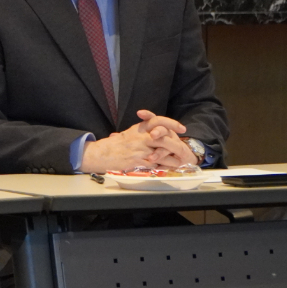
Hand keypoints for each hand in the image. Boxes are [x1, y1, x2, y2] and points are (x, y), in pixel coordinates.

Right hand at [81, 113, 197, 173]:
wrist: (103, 154)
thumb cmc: (115, 145)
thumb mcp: (129, 134)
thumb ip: (142, 133)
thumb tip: (155, 133)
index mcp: (139, 128)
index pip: (157, 120)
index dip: (171, 123)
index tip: (181, 128)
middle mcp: (141, 136)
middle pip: (164, 136)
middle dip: (177, 143)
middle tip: (184, 149)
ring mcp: (141, 148)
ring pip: (163, 150)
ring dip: (173, 157)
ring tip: (179, 161)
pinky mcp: (139, 160)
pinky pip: (156, 162)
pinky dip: (164, 165)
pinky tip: (168, 167)